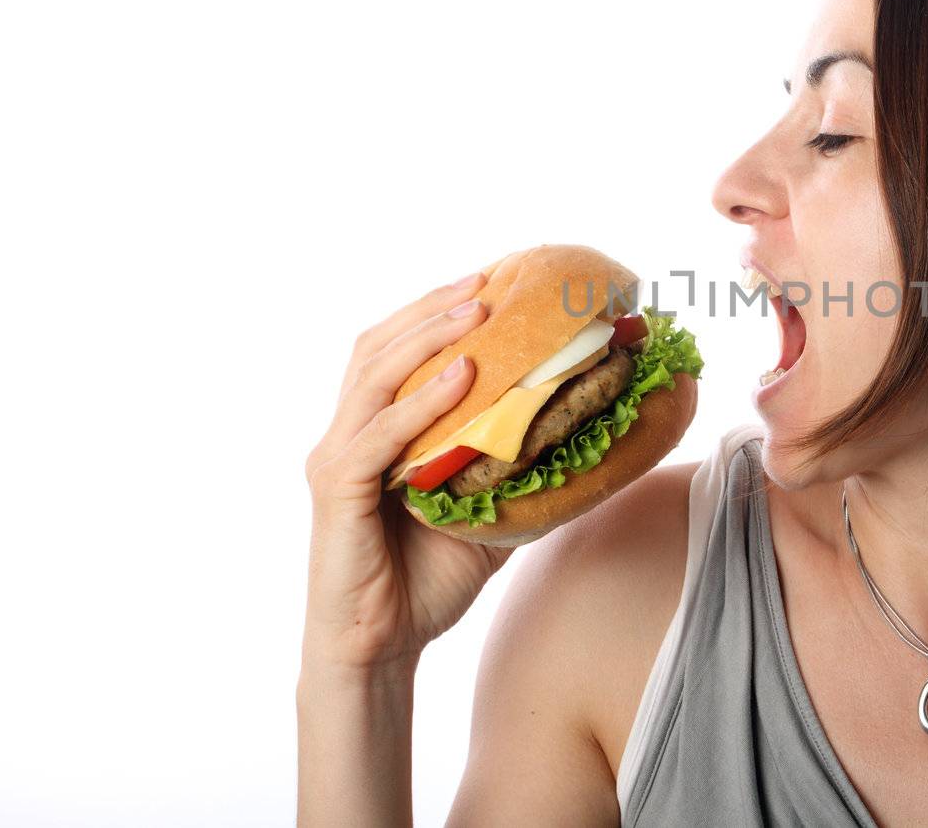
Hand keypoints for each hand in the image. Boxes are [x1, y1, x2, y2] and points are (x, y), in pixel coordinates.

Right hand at [302, 270, 511, 672]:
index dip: (434, 311)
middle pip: (378, 347)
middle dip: (432, 307)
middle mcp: (347, 435)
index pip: (395, 353)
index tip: (489, 281)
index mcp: (375, 432)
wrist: (383, 647)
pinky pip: (379, 436)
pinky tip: (461, 377)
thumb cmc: (428, 578)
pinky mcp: (336, 493)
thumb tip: (591, 439)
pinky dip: (420, 401)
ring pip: (374, 376)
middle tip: (487, 280)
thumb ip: (519, 471)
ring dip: (427, 336)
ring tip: (478, 309)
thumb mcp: (489, 511)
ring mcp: (336, 460)